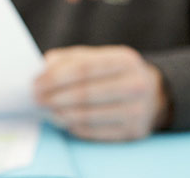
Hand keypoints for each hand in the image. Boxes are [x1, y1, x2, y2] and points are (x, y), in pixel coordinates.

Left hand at [33, 45, 169, 141]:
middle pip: (85, 93)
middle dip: (55, 97)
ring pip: (88, 115)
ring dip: (61, 115)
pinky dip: (74, 127)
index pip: (84, 68)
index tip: (36, 83)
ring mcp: (137, 110)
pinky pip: (95, 132)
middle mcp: (135, 84)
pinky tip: (63, 121)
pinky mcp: (133, 132)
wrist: (153, 94)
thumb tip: (43, 68)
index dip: (56, 77)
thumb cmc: (116, 73)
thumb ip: (71, 59)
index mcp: (125, 60)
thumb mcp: (100, 57)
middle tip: (36, 99)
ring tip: (46, 111)